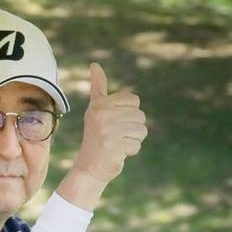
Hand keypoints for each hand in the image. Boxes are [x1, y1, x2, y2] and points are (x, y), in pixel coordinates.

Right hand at [68, 63, 146, 187]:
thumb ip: (98, 88)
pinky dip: (131, 151)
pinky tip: (118, 153)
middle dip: (132, 128)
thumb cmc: (96, 137)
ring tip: (117, 144)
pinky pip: (137, 144)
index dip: (130, 112)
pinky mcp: (114, 145)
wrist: (89, 167)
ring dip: (133, 139)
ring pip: (142, 130)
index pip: (134, 100)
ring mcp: (108, 130)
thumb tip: (95, 64)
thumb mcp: (96, 110)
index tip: (114, 121)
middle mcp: (102, 114)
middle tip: (115, 136)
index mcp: (99, 104)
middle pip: (140, 115)